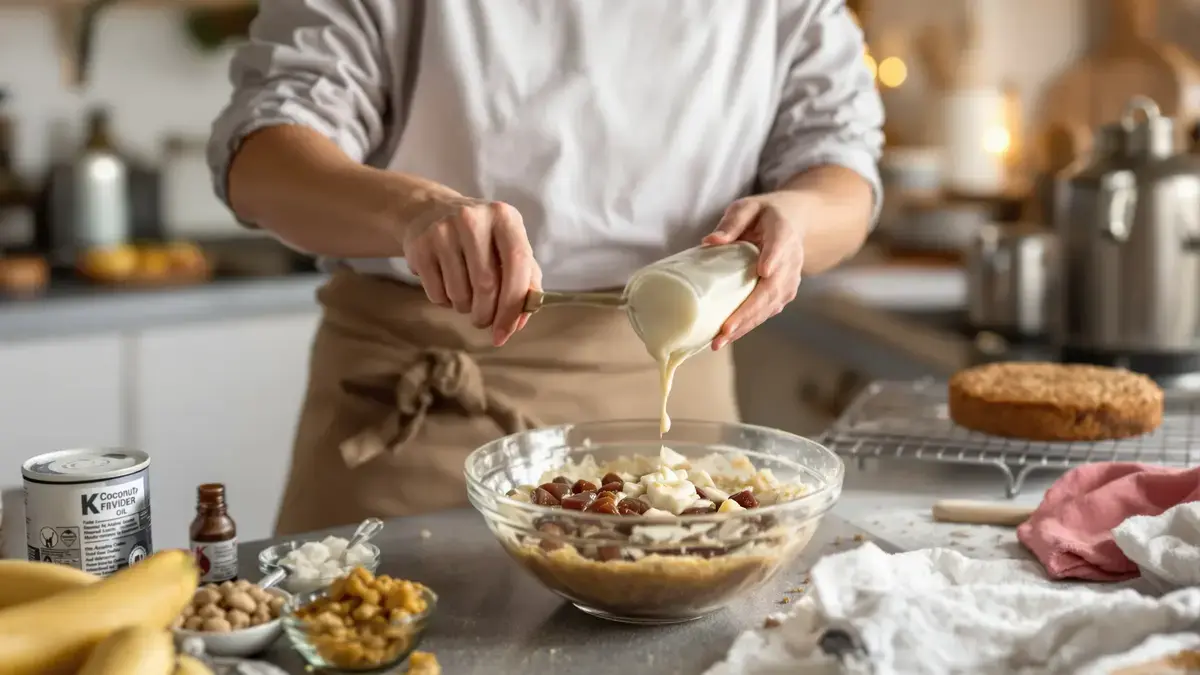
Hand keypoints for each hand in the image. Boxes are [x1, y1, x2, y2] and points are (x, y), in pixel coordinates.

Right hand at [403, 197, 540, 346]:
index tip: (506, 332)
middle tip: (483, 322)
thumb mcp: (508, 247)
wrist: (430, 213)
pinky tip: (446, 285)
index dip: (514, 304)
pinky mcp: (420, 245)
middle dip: (486, 314)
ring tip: (465, 295)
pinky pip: (436, 294)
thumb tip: (521, 319)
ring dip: (465, 308)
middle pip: (486, 285)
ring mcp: (444, 230)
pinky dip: (445, 302)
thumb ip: (526, 280)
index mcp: (505, 218)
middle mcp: (474, 219)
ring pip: (459, 294)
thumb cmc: (480, 238)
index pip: (518, 264)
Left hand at [702, 191, 810, 349]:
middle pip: (772, 289)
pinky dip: (748, 325)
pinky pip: (766, 312)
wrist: (794, 223)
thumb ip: (732, 222)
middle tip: (724, 330)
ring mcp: (789, 281)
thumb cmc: (764, 215)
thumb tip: (709, 242)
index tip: (764, 271)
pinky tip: (727, 337)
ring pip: (769, 307)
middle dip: (748, 312)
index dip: (773, 260)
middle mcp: (791, 262)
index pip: (780, 248)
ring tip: (718, 341)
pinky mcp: (783, 294)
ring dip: (745, 326)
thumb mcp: (748, 207)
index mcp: (783, 235)